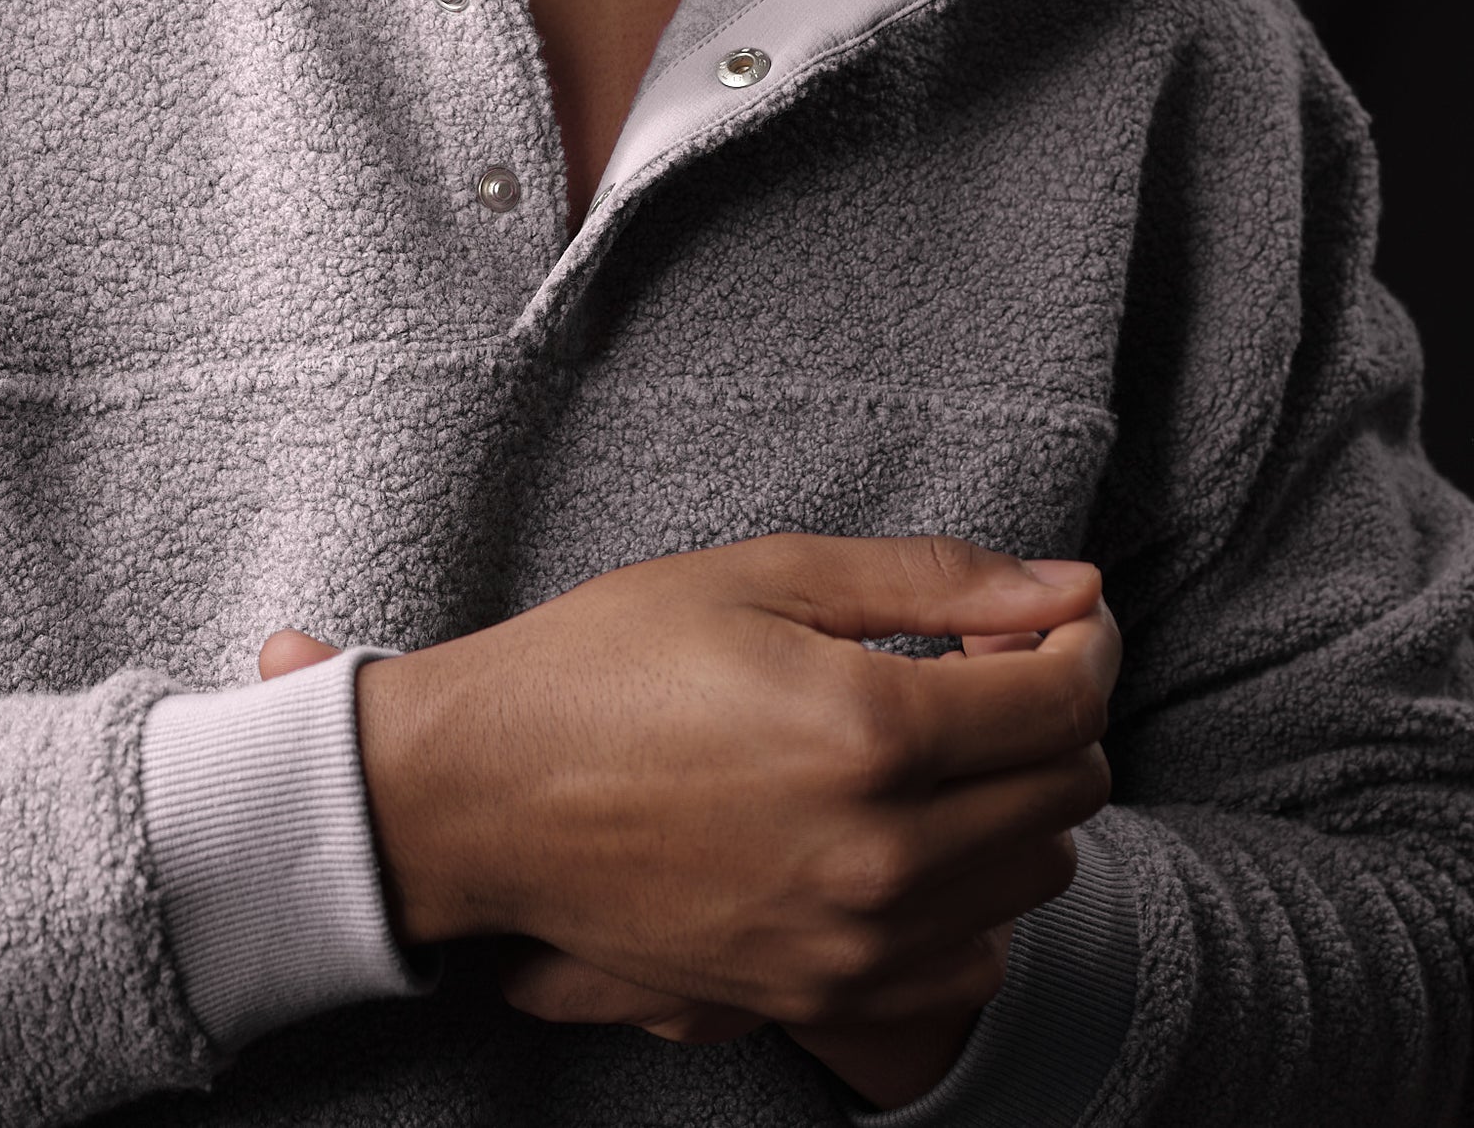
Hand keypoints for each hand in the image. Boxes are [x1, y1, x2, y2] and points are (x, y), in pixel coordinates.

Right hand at [485, 629, 1046, 1107]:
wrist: (484, 794)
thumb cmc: (610, 662)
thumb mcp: (764, 576)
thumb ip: (931, 579)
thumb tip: (1071, 586)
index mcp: (872, 730)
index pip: (1066, 697)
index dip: (1086, 639)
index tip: (1055, 610)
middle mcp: (882, 855)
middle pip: (1069, 788)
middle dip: (1053, 708)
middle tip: (983, 657)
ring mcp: (856, 941)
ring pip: (1035, 872)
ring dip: (1016, 796)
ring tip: (933, 739)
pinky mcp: (823, 993)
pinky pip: (974, 955)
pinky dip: (970, 892)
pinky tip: (900, 828)